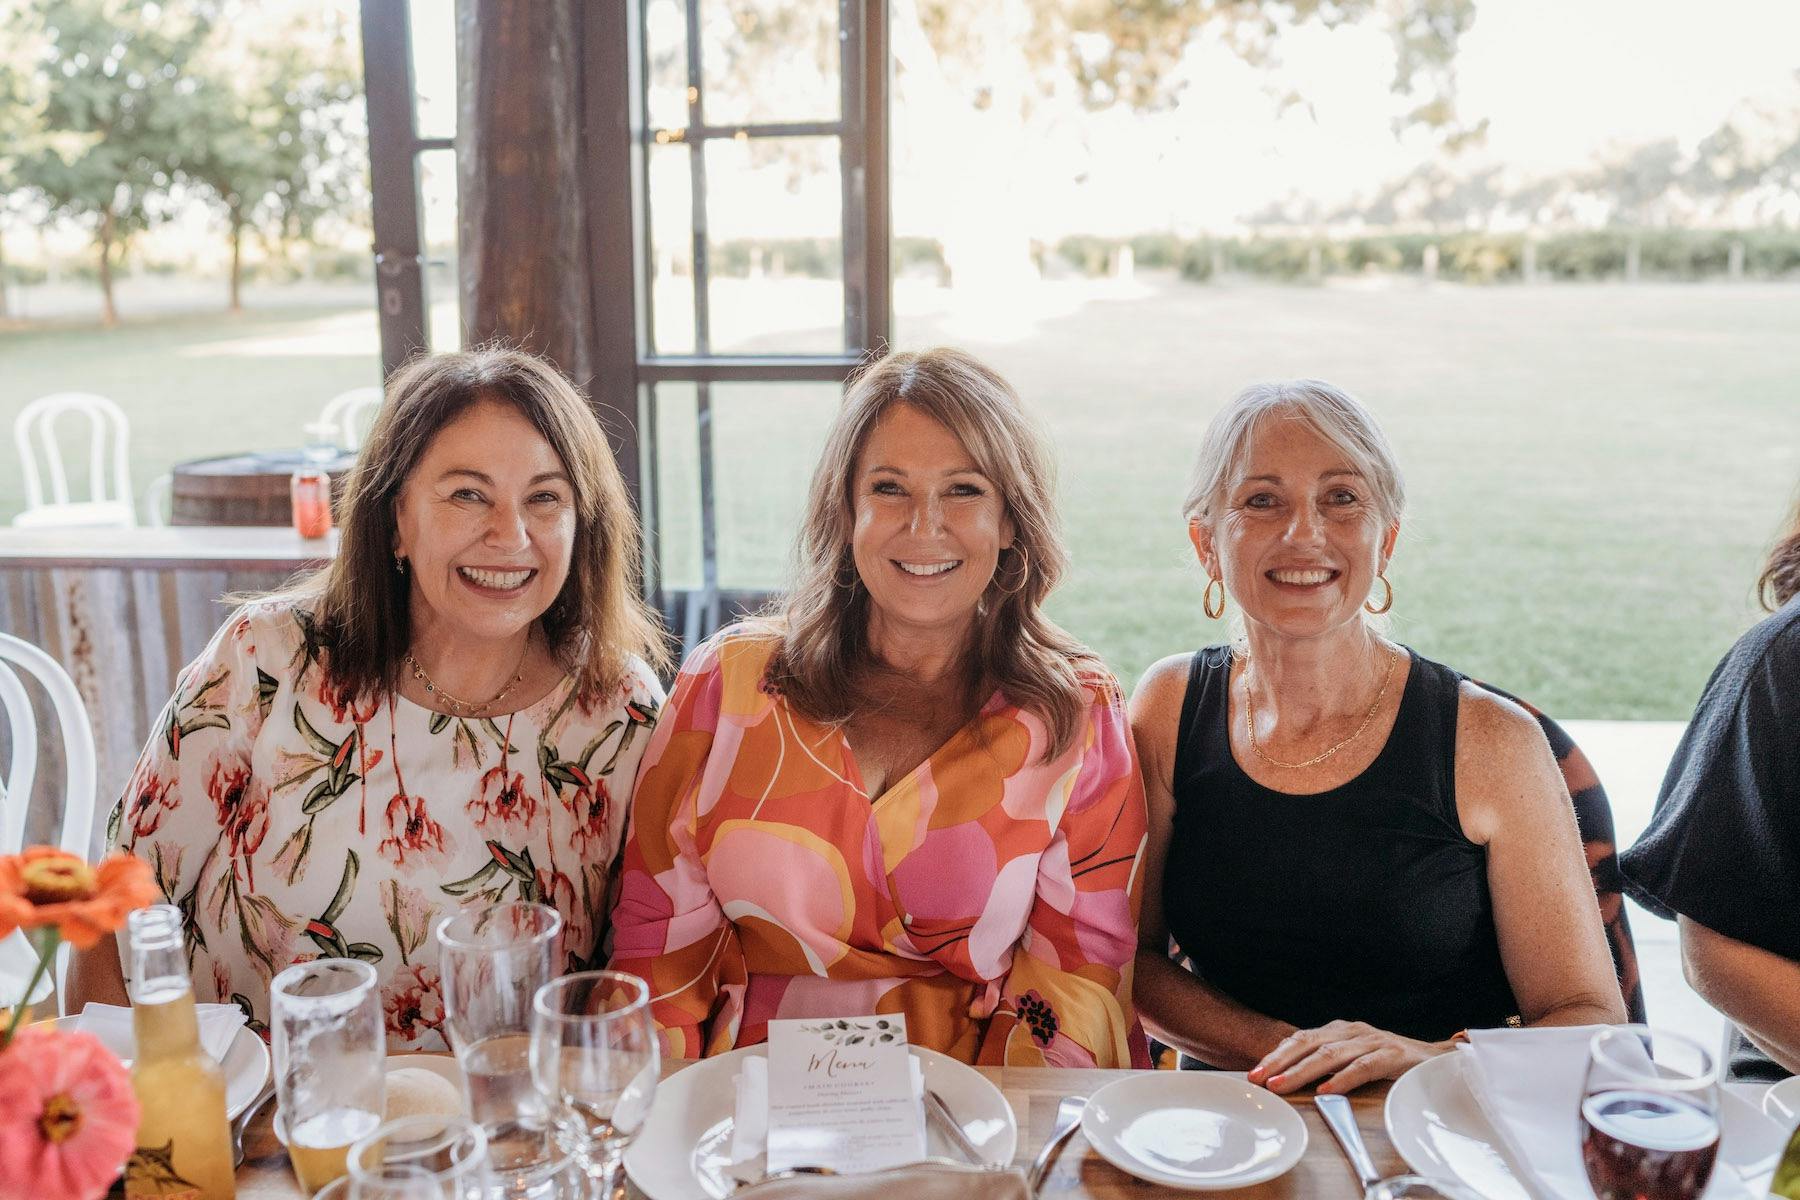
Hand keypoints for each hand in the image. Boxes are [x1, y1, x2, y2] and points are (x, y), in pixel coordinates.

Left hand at [1246, 1021, 1451, 1094]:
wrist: (1439, 1061)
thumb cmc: (1389, 1063)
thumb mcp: (1353, 1059)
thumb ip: (1326, 1064)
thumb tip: (1287, 1078)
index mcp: (1339, 1031)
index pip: (1300, 1039)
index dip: (1276, 1055)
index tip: (1254, 1073)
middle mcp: (1352, 1031)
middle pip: (1309, 1044)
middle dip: (1280, 1062)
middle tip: (1258, 1079)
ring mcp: (1372, 1041)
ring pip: (1330, 1055)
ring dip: (1302, 1071)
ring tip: (1281, 1086)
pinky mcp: (1392, 1055)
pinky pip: (1363, 1067)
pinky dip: (1342, 1079)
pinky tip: (1325, 1090)